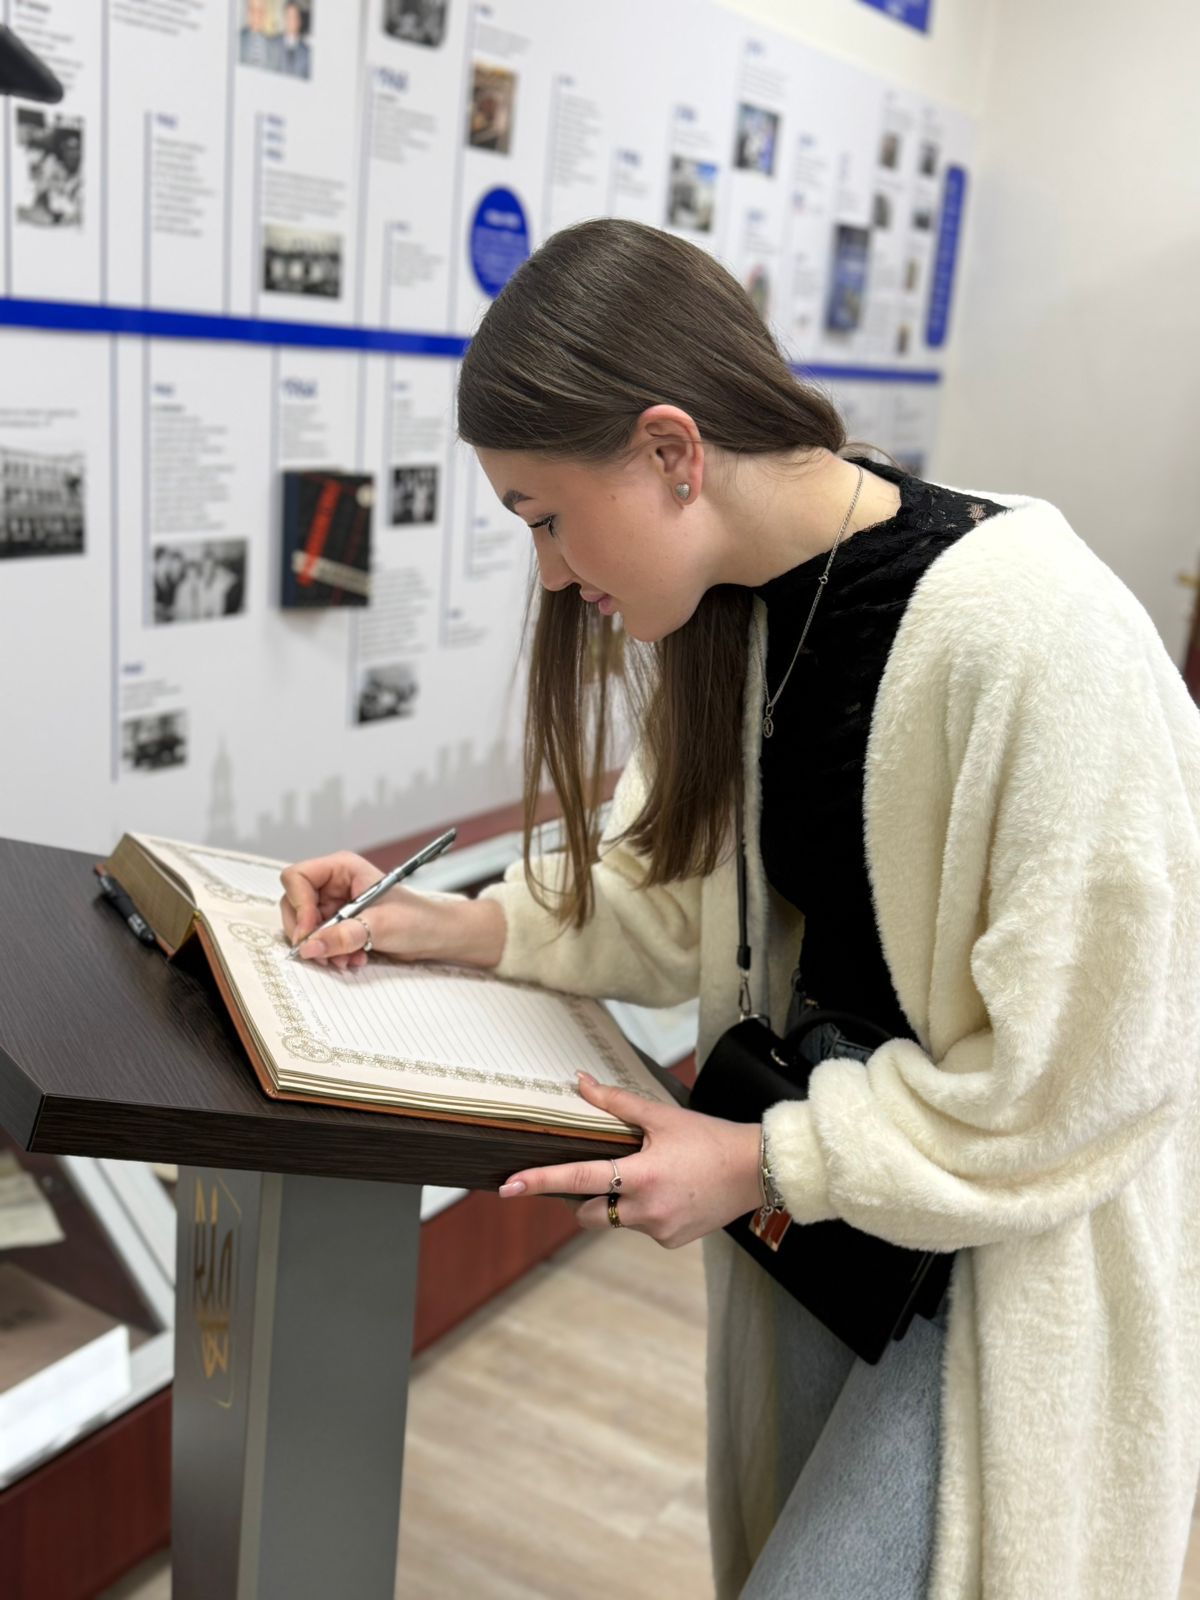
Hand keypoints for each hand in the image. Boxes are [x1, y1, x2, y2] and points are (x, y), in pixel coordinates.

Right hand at [278, 850, 505, 971]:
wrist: (436, 936)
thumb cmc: (418, 918)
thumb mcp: (380, 925)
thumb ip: (343, 935)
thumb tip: (309, 946)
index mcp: (342, 868)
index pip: (297, 878)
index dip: (298, 905)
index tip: (308, 931)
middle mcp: (334, 884)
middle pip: (294, 904)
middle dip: (308, 933)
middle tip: (323, 954)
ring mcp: (335, 905)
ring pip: (305, 927)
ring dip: (321, 949)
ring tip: (346, 960)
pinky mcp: (339, 925)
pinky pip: (319, 940)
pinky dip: (330, 954)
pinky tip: (352, 960)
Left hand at [498, 1071, 764, 1248]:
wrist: (756, 1170)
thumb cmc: (710, 1140)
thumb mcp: (663, 1117)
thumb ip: (618, 1103)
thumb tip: (580, 1082)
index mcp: (642, 1175)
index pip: (578, 1178)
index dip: (539, 1181)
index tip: (508, 1187)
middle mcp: (647, 1209)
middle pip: (589, 1213)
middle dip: (587, 1197)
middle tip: (606, 1172)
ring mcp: (659, 1230)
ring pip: (617, 1220)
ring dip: (620, 1202)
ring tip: (654, 1177)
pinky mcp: (671, 1242)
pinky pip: (642, 1229)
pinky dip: (646, 1212)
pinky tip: (671, 1192)